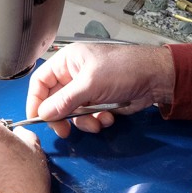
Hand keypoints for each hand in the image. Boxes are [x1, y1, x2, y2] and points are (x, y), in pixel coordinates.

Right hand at [27, 43, 173, 137]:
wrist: (156, 78)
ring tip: (98, 121)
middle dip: (63, 116)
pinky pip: (87, 117)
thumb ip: (65, 100)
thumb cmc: (124, 69)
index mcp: (67, 61)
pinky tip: (109, 117)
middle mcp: (73, 75)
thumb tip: (43, 113)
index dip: (36, 100)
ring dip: (83, 121)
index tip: (37, 119)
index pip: (41, 82)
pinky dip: (96, 120)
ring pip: (71, 113)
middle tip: (65, 131)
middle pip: (55, 101)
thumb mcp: (90, 84)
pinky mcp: (98, 102)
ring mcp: (86, 90)